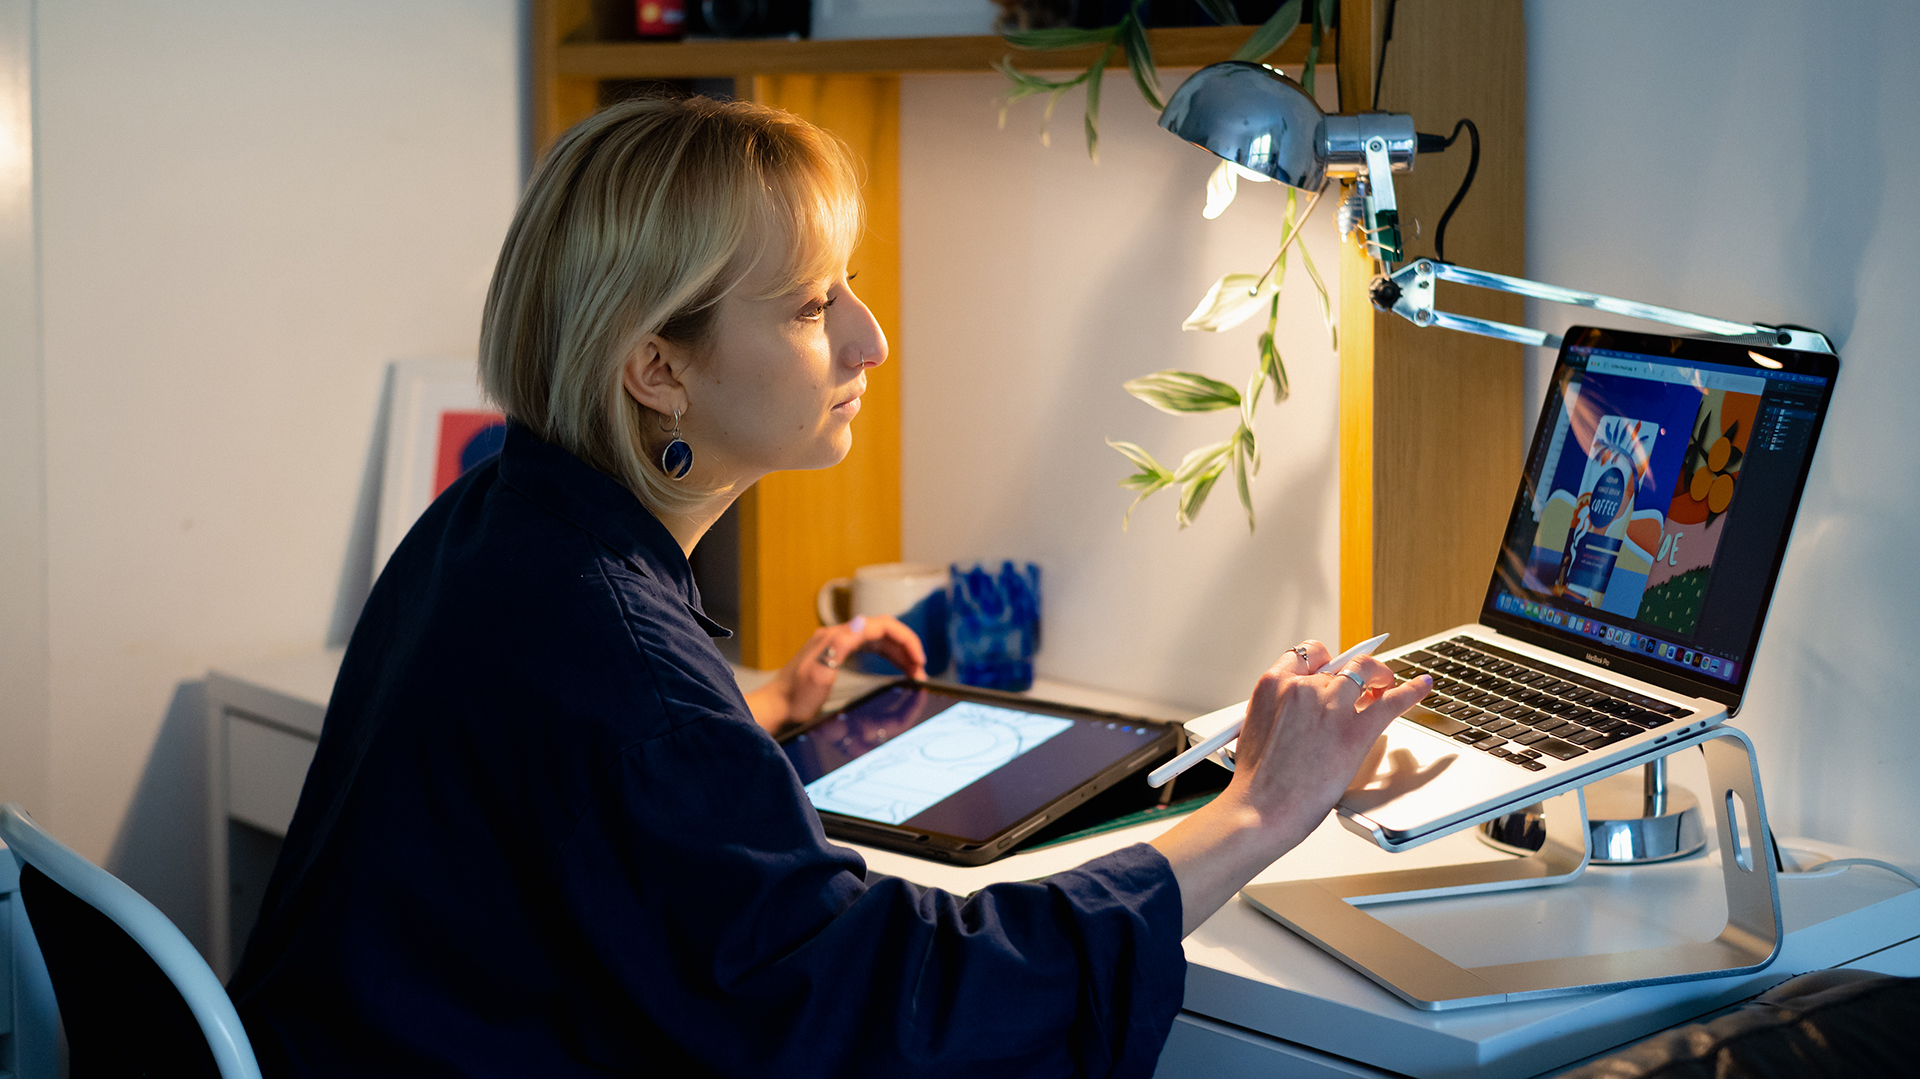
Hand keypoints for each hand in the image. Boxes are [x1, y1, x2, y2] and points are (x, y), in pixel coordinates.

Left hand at [745, 614, 927, 735]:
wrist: (774, 709)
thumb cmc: (795, 699)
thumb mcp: (819, 673)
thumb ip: (840, 645)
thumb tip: (860, 621)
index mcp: (837, 637)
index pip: (882, 625)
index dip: (906, 639)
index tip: (919, 661)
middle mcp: (837, 636)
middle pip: (882, 630)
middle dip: (906, 647)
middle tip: (920, 669)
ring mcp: (835, 644)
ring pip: (877, 639)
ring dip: (898, 652)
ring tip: (913, 671)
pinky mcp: (834, 655)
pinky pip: (868, 648)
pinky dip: (885, 655)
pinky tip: (893, 666)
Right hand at [1147, 640, 1431, 934]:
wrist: (1263, 809)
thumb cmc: (1258, 780)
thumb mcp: (1255, 727)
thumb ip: (1279, 707)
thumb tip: (1299, 706)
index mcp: (1273, 685)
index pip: (1307, 653)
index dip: (1325, 661)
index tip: (1334, 668)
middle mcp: (1303, 687)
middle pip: (1339, 664)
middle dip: (1353, 672)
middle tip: (1364, 681)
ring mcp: (1331, 705)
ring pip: (1365, 672)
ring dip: (1380, 677)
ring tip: (1386, 684)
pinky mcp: (1355, 729)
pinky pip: (1392, 701)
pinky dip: (1411, 691)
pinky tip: (1420, 687)